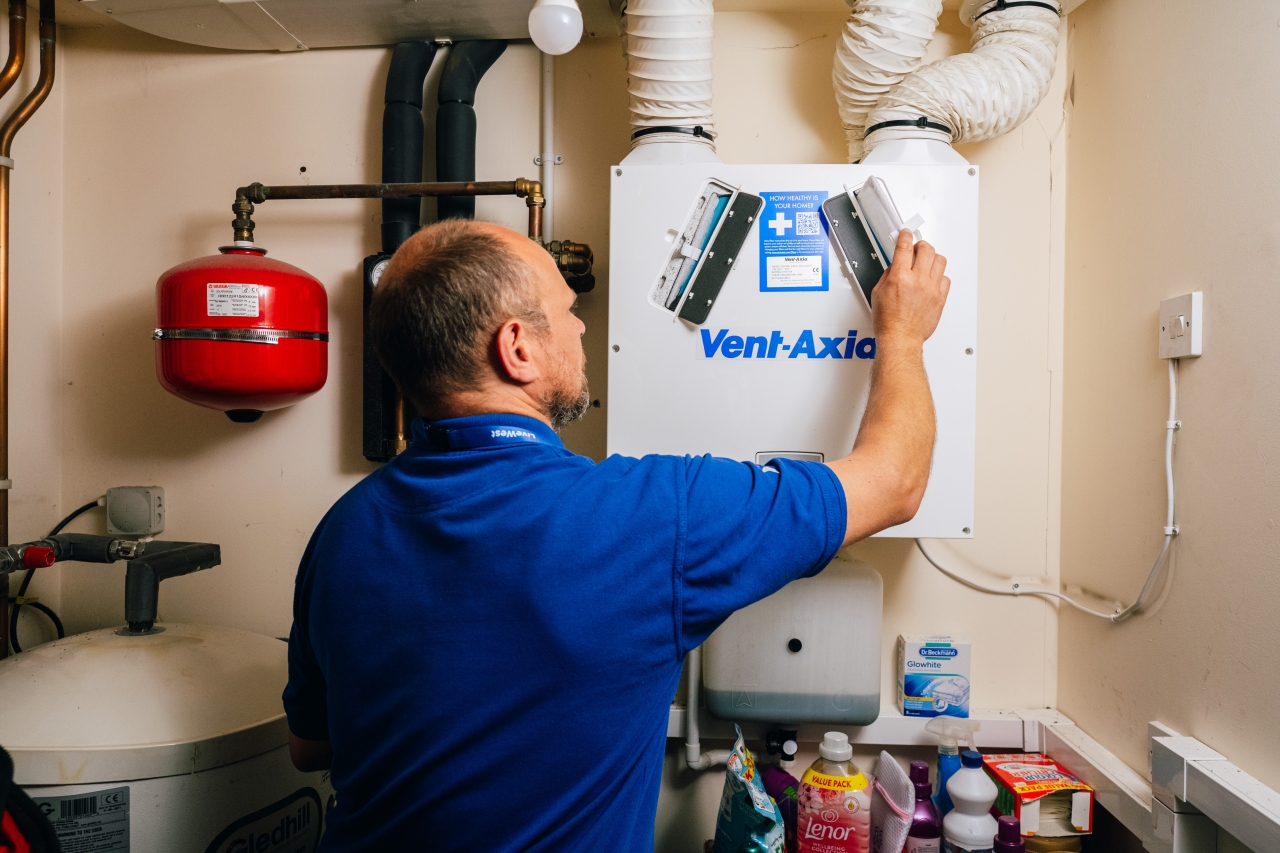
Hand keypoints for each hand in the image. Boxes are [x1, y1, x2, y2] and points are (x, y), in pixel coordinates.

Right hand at [871, 229, 949, 345]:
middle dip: (920, 245)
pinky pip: (946, 278)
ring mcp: (931, 288)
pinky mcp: (940, 298)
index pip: (904, 247)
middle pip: (926, 249)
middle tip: (917, 249)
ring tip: (926, 263)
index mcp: (899, 277)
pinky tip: (932, 280)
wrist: (901, 338)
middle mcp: (917, 280)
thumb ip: (888, 275)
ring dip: (932, 258)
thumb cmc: (888, 321)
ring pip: (940, 260)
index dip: (905, 236)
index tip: (906, 233)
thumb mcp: (878, 293)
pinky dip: (939, 276)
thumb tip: (895, 266)